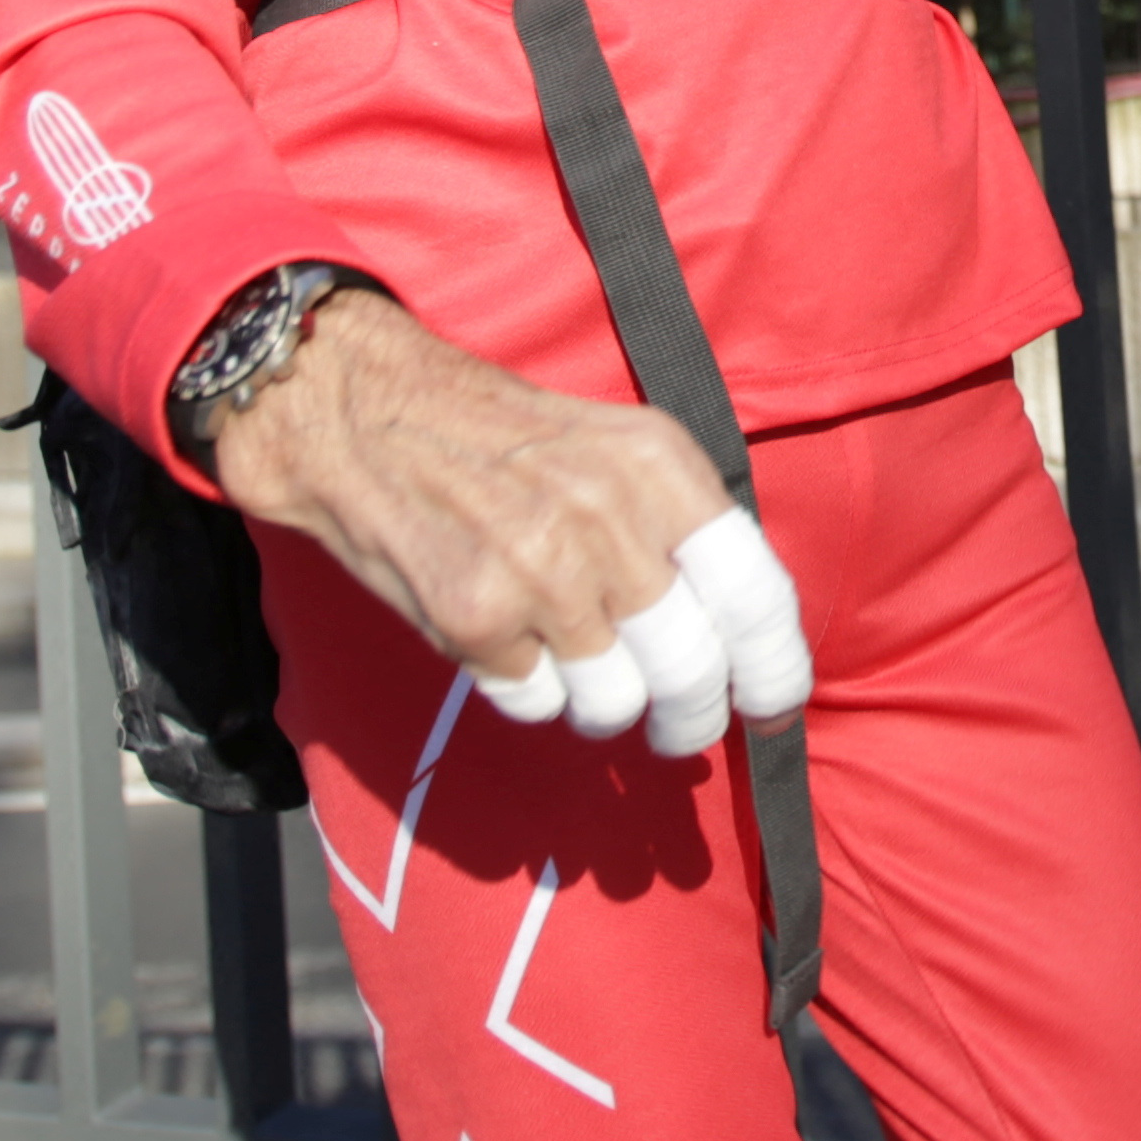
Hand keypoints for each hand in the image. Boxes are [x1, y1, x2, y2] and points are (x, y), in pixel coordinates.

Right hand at [206, 288, 810, 749]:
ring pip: (615, 703)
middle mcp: (606, 518)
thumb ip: (681, 529)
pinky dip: (530, 691)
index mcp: (658, 466)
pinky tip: (510, 641)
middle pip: (692, 670)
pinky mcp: (472, 619)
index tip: (775, 709)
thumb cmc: (502, 438)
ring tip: (580, 666)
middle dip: (694, 718)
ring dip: (604, 707)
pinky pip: (536, 705)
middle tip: (683, 727)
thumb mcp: (616, 446)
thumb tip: (746, 637)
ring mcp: (538, 573)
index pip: (755, 592)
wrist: (364, 414)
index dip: (776, 670)